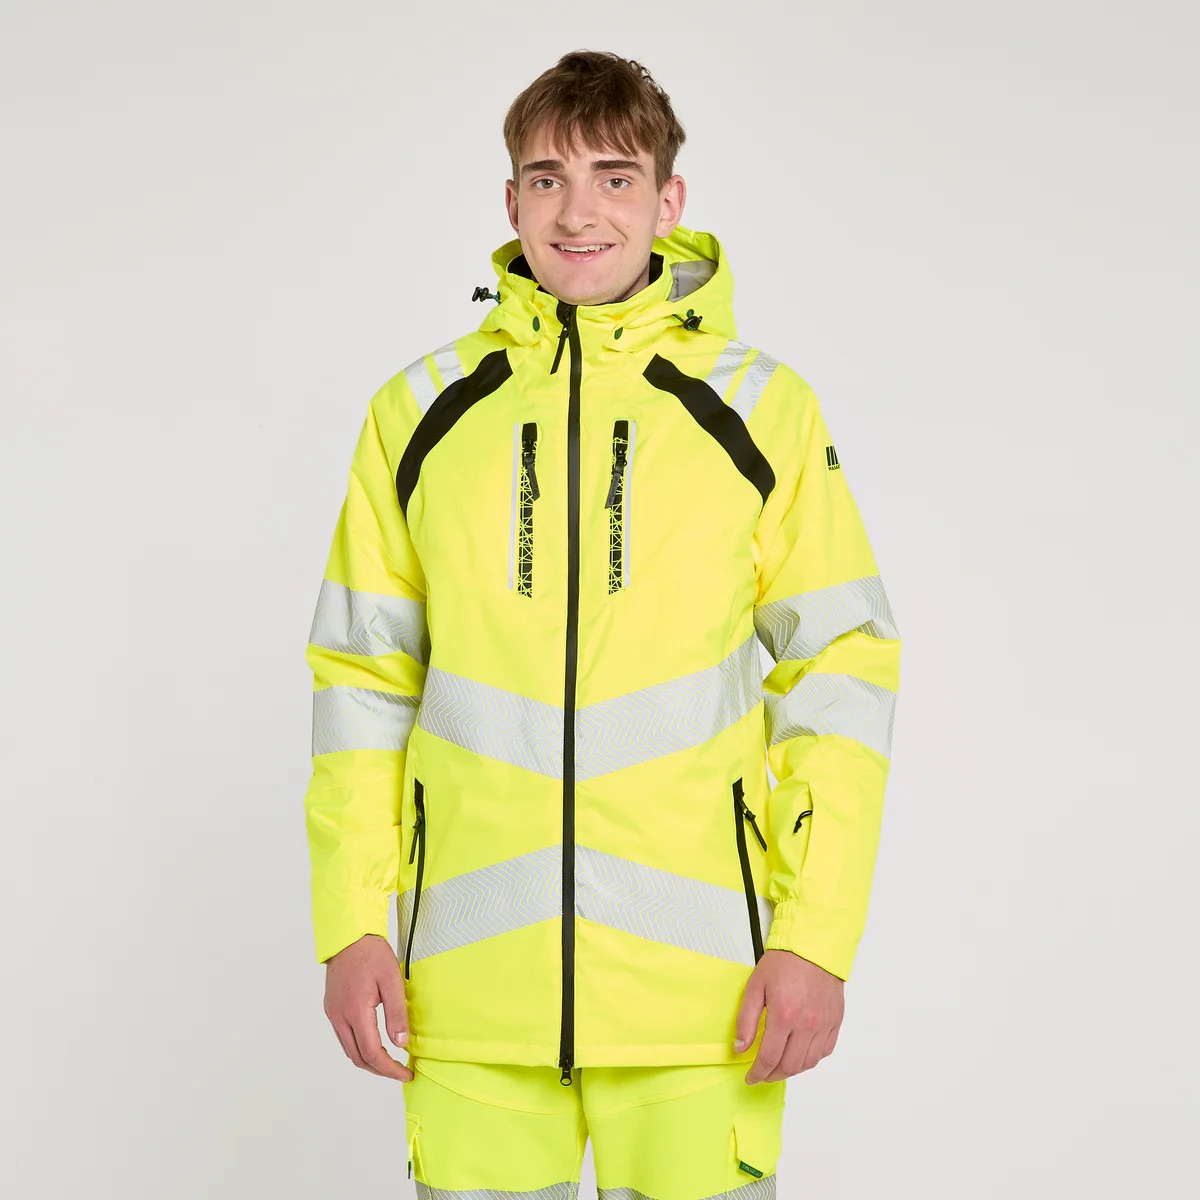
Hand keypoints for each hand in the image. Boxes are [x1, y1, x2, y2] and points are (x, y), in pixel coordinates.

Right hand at [323, 933, 413, 1080]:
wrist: (348, 936)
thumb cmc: (372, 954)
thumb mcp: (392, 980)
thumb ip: (397, 1014)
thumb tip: (401, 1044)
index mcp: (355, 1011)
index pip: (372, 1053)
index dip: (390, 1068)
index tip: (406, 1073)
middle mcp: (339, 1017)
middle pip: (358, 1058)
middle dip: (380, 1070)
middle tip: (400, 1071)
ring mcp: (332, 1013)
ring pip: (349, 1050)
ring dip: (368, 1060)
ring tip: (390, 1061)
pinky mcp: (331, 1008)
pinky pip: (344, 1037)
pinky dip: (359, 1047)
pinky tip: (373, 1043)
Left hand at [734, 949, 844, 1083]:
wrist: (814, 946)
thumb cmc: (784, 963)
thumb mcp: (755, 986)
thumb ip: (746, 1020)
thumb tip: (740, 1048)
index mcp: (784, 1016)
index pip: (769, 1058)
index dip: (758, 1073)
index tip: (751, 1078)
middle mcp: (806, 1024)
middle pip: (790, 1066)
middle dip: (773, 1076)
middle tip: (762, 1074)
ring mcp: (824, 1024)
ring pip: (808, 1063)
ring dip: (792, 1070)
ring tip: (779, 1066)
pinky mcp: (835, 1021)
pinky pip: (825, 1051)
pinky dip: (811, 1058)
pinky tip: (800, 1054)